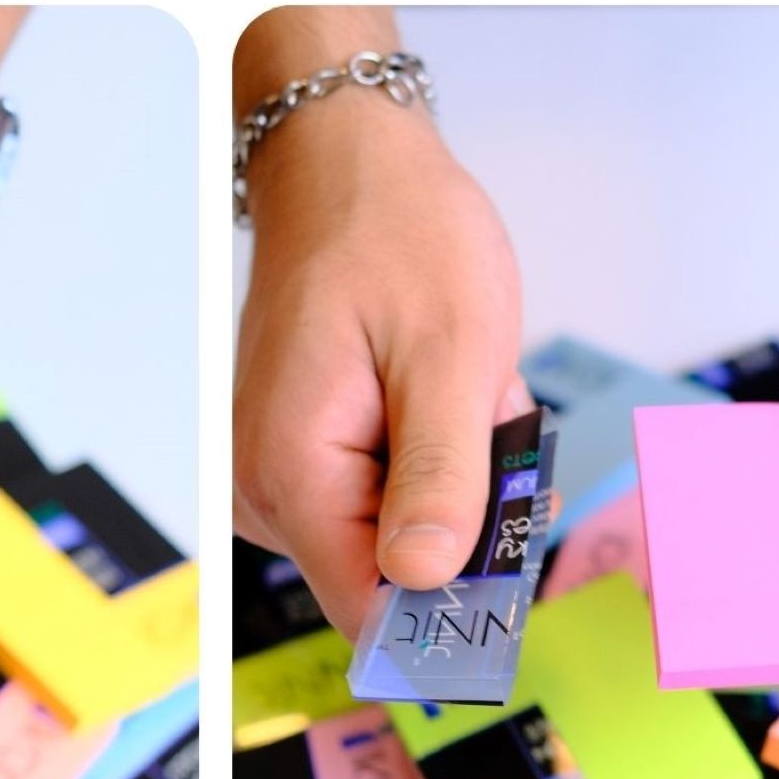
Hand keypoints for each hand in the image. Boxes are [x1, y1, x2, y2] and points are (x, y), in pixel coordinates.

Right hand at [234, 97, 535, 636]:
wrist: (345, 166)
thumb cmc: (397, 234)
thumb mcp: (452, 353)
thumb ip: (442, 476)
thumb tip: (425, 580)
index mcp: (292, 472)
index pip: (372, 612)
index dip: (453, 607)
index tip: (512, 551)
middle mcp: (266, 488)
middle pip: (391, 575)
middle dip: (464, 517)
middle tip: (485, 418)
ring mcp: (276, 475)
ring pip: (395, 537)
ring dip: (454, 479)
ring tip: (456, 387)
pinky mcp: (297, 459)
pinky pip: (381, 497)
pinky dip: (432, 456)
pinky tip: (434, 390)